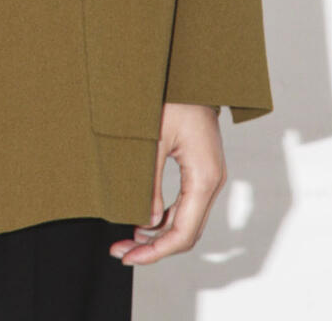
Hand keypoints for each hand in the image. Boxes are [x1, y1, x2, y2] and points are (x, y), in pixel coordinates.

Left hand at [108, 103, 225, 264]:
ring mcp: (208, 178)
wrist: (191, 74)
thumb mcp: (153, 139)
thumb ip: (149, 182)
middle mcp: (211, 183)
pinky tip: (142, 220)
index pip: (183, 233)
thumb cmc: (172, 99)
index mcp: (203, 178)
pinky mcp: (201, 172)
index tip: (128, 257)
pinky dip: (165, 219)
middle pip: (186, 233)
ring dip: (158, 234)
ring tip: (126, 239)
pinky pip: (186, 206)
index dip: (155, 251)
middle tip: (120, 252)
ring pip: (186, 222)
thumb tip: (146, 221)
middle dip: (154, 248)